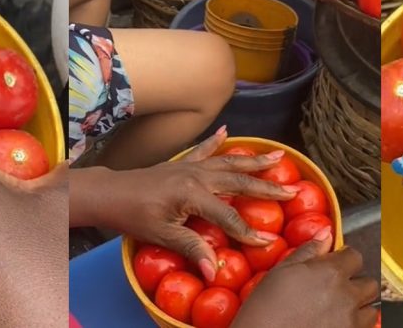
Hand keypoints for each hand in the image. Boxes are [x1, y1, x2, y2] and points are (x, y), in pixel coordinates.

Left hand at [70, 128, 298, 280]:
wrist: (111, 193)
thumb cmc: (134, 215)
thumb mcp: (163, 235)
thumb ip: (192, 248)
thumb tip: (214, 271)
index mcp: (193, 194)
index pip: (229, 215)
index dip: (247, 231)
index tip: (267, 241)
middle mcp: (196, 176)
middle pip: (238, 182)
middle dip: (266, 188)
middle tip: (292, 190)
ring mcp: (189, 167)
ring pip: (227, 162)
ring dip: (253, 160)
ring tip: (278, 156)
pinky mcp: (180, 164)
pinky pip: (203, 150)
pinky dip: (216, 141)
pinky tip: (228, 131)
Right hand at [233, 227, 378, 327]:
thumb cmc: (266, 307)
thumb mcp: (281, 271)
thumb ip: (308, 251)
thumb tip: (325, 235)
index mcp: (331, 273)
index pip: (356, 256)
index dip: (345, 258)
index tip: (335, 263)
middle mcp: (347, 296)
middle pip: (369, 283)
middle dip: (356, 282)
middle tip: (335, 287)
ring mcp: (352, 321)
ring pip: (371, 309)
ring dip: (358, 306)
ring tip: (336, 308)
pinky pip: (365, 327)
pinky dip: (355, 324)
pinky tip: (334, 322)